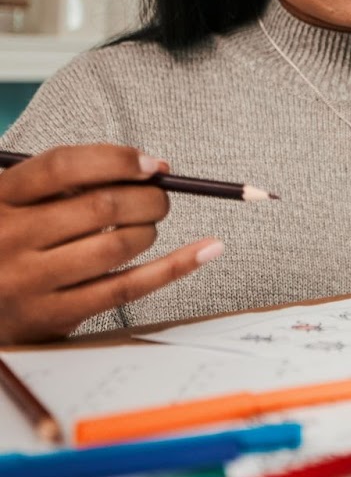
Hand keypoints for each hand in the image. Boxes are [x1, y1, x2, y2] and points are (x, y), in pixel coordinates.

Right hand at [0, 145, 222, 343]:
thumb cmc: (10, 242)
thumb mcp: (21, 203)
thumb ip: (74, 182)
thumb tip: (155, 169)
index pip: (62, 166)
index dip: (116, 159)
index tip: (151, 166)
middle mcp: (7, 238)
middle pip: (101, 206)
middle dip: (148, 198)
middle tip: (159, 199)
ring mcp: (28, 281)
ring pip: (118, 245)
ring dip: (149, 230)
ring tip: (145, 228)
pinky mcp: (52, 316)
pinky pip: (128, 288)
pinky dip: (175, 266)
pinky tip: (205, 249)